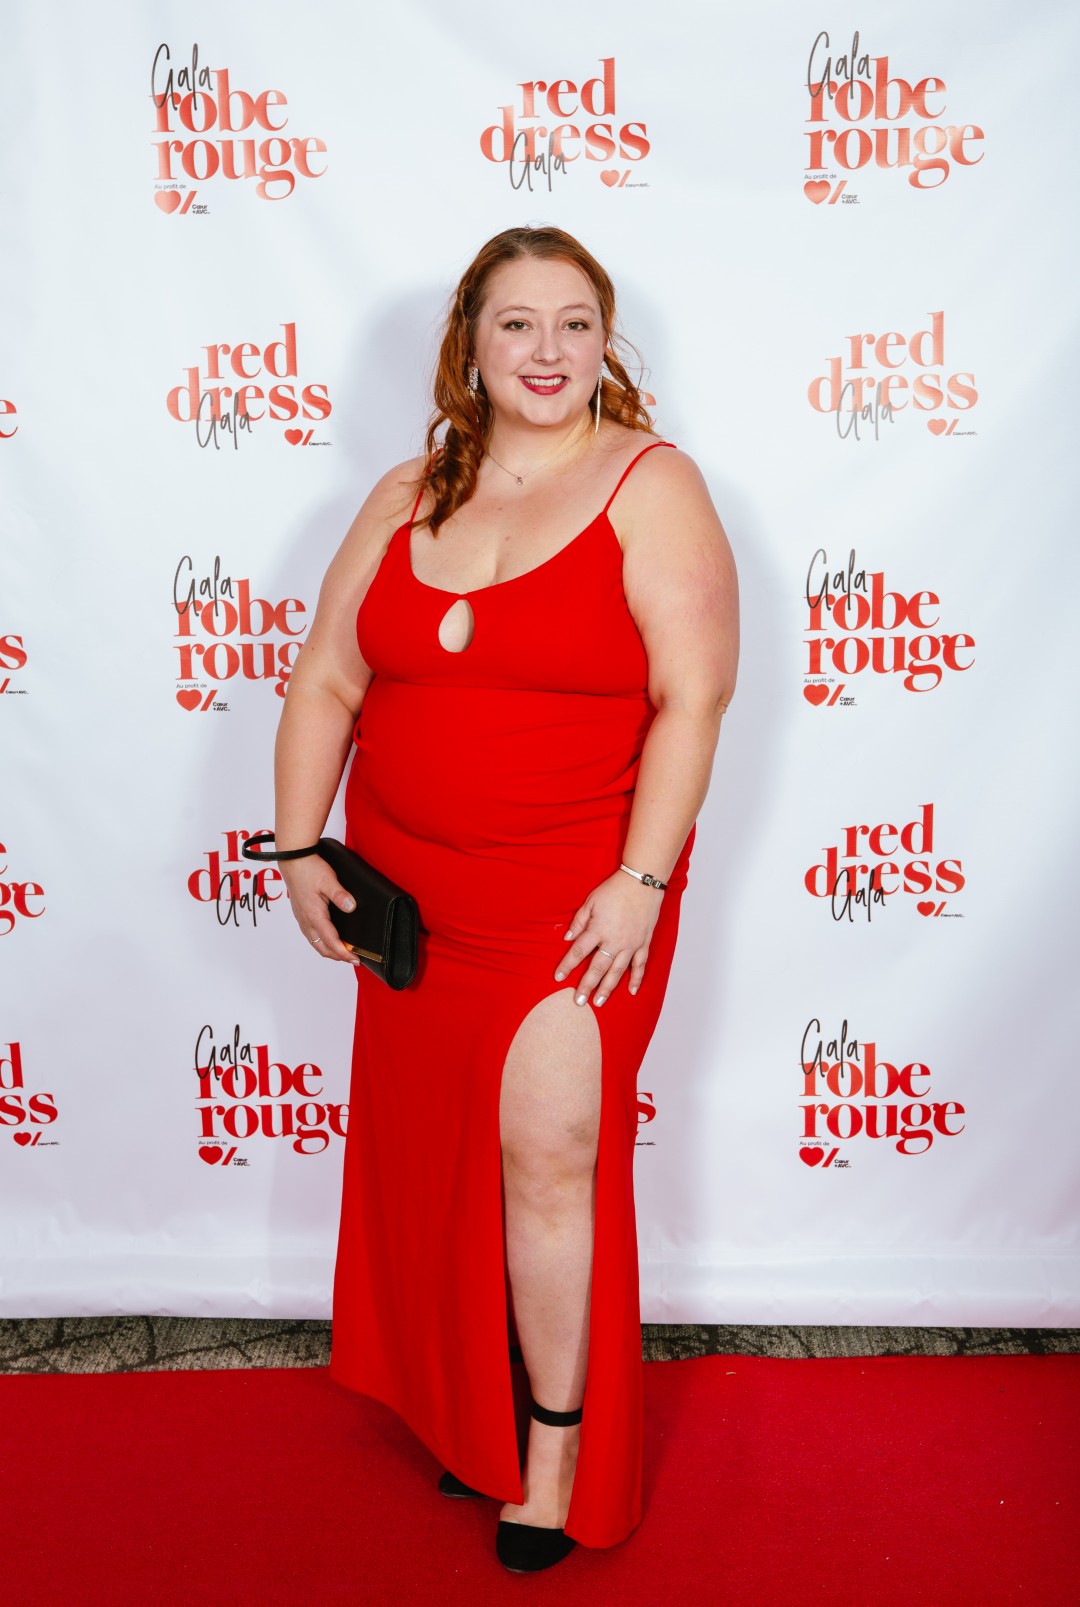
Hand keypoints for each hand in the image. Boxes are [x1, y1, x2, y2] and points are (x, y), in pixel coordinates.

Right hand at [281, 856, 360, 964]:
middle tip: (353, 959)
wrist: (293, 860)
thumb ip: (340, 895)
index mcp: (314, 915)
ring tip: (343, 953)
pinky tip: (329, 940)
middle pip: (322, 948)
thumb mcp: (328, 880)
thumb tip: (351, 907)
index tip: (355, 959)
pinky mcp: (301, 915)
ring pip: (315, 944)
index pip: (331, 941)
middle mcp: (306, 921)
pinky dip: (322, 943)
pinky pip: (311, 936)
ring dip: (330, 951)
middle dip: (338, 956)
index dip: (344, 953)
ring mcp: (302, 919)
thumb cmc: (309, 869)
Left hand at [554, 871, 663, 1005]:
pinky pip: (640, 965)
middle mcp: (614, 941)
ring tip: (599, 1002)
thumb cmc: (614, 890)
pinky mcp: (643, 943)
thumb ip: (579, 921)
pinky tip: (631, 991)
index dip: (567, 965)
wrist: (642, 882)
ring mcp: (630, 944)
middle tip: (578, 1002)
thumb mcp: (591, 901)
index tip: (558, 977)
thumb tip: (567, 938)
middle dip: (586, 986)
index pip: (578, 951)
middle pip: (597, 968)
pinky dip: (636, 978)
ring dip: (608, 988)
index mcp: (598, 929)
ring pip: (617, 971)